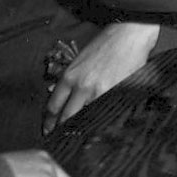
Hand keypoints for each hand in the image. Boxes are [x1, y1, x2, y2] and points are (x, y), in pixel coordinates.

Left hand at [44, 21, 158, 134]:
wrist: (128, 36)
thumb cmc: (104, 45)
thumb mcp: (80, 60)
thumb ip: (72, 80)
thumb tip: (65, 100)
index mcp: (69, 77)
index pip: (53, 106)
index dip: (49, 122)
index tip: (49, 130)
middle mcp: (81, 86)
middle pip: (66, 117)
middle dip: (62, 130)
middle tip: (59, 140)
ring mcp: (99, 92)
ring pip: (85, 119)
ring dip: (81, 129)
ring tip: (79, 138)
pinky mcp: (116, 94)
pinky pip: (104, 113)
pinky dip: (100, 122)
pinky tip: (99, 128)